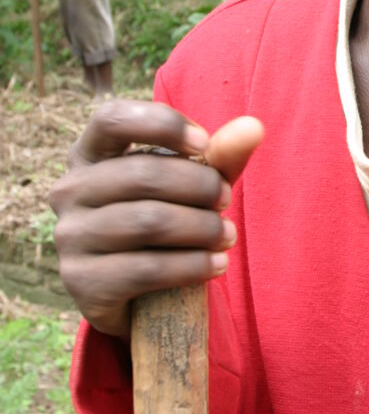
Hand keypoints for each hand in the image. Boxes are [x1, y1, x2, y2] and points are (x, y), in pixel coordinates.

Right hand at [50, 100, 263, 339]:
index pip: (113, 118)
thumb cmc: (166, 218)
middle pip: (142, 174)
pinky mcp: (83, 283)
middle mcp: (69, 191)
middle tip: (227, 199)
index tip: (205, 143)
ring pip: (148, 222)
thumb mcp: (192, 184)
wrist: (140, 295)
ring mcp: (70, 238)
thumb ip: (220, 154)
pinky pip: (146, 269)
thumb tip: (254, 127)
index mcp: (88, 154)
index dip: (162, 124)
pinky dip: (192, 266)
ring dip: (202, 227)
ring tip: (228, 235)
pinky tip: (217, 264)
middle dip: (199, 185)